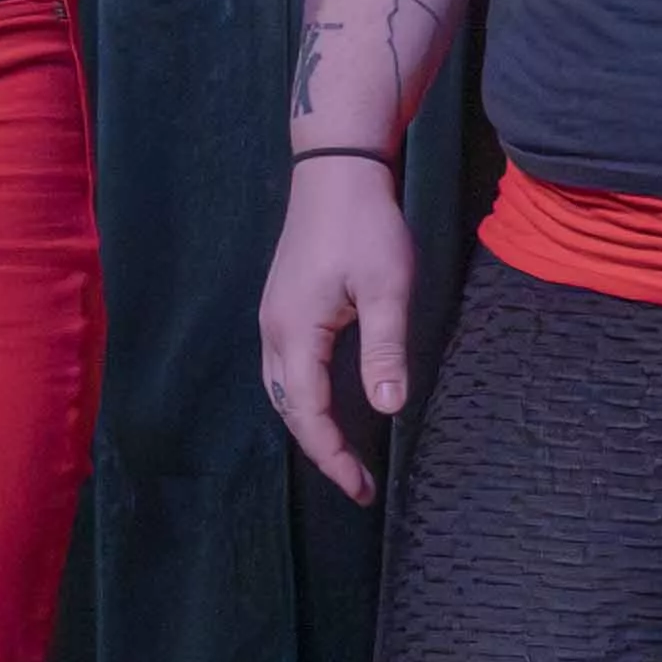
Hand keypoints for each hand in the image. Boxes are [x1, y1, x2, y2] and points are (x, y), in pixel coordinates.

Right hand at [257, 150, 416, 503]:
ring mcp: (274, 318)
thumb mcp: (387, 287)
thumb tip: (388, 408)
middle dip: (322, 451)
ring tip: (345, 457)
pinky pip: (287, 370)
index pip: (311, 415)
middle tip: (359, 485)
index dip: (335, 457)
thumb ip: (384, 348)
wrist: (336, 172)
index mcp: (295, 333)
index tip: (363, 489)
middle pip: (290, 410)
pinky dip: (306, 400)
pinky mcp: (284, 307)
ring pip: (283, 392)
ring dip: (311, 427)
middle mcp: (274, 331)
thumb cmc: (366, 226)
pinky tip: (330, 407)